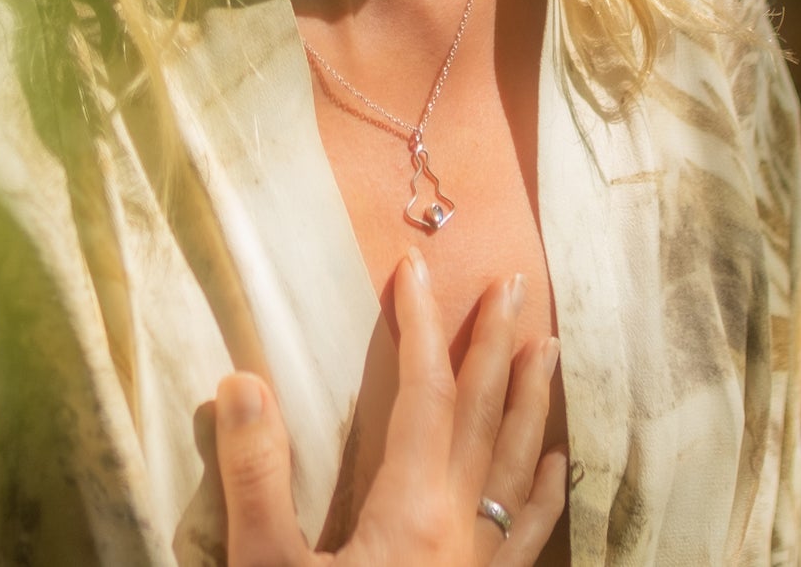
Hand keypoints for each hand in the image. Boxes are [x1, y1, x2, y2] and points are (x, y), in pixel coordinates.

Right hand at [213, 248, 565, 565]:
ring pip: (518, 466)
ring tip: (548, 347)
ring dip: (531, 401)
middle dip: (495, 345)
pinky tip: (559, 466)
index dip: (420, 324)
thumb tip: (241, 381)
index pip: (423, 392)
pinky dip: (546, 490)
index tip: (413, 267)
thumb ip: (255, 479)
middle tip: (511, 284)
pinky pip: (528, 533)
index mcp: (412, 512)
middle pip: (485, 417)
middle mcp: (461, 530)